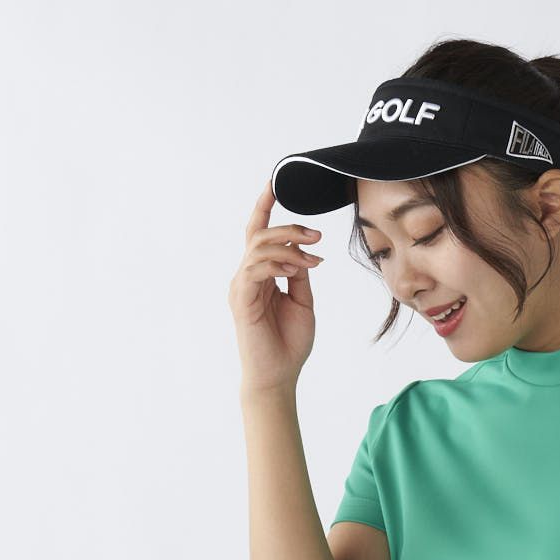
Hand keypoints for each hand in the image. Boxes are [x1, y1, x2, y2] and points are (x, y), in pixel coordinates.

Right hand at [227, 179, 324, 391]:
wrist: (279, 376)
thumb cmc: (288, 343)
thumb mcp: (302, 302)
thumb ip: (300, 274)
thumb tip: (306, 252)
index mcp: (261, 275)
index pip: (259, 234)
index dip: (265, 207)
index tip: (275, 183)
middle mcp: (247, 276)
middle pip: (259, 234)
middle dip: (289, 227)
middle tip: (317, 235)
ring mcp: (242, 286)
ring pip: (259, 247)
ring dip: (289, 245)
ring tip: (313, 256)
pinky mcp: (242, 298)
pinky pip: (256, 267)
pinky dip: (278, 263)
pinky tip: (297, 269)